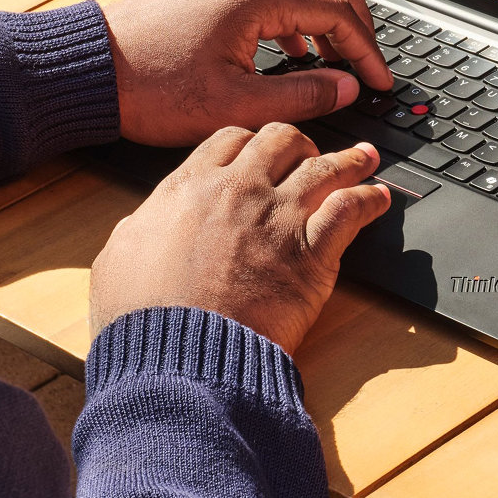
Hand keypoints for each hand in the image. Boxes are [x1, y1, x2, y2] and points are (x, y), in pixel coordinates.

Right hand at [88, 124, 391, 352]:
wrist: (177, 358)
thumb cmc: (143, 318)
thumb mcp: (118, 256)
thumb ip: (141, 227)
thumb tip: (146, 223)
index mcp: (189, 187)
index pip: (229, 139)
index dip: (249, 141)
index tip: (259, 149)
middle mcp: (238, 190)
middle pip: (281, 140)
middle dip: (298, 144)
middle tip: (308, 156)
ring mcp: (279, 217)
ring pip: (324, 167)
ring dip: (348, 160)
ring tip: (364, 158)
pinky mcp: (311, 254)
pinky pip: (351, 210)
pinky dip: (369, 200)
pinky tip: (378, 199)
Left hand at [101, 0, 392, 146]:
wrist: (88, 69)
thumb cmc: (151, 89)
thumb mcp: (235, 105)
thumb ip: (301, 96)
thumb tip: (346, 87)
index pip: (336, 11)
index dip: (366, 49)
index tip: (379, 80)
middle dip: (356, 16)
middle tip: (368, 56)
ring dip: (324, 4)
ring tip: (332, 52)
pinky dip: (292, 4)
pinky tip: (286, 47)